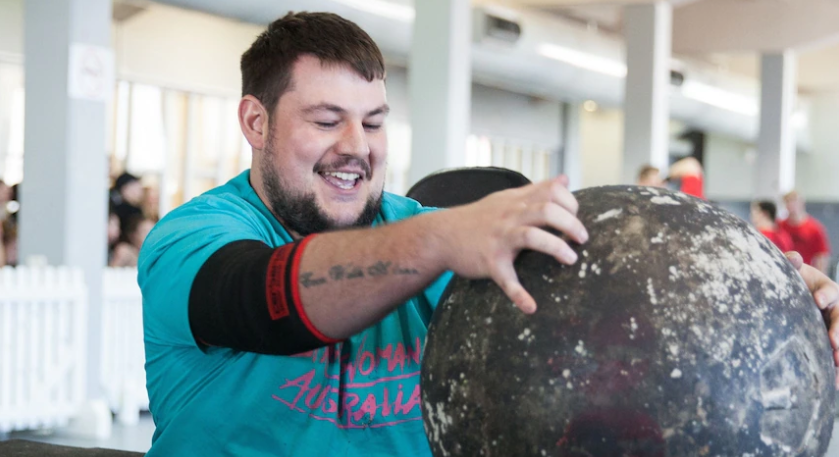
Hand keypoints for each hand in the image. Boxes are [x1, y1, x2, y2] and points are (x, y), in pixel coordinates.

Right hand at [439, 175, 586, 313]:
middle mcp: (510, 216)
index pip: (552, 192)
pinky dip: (519, 294)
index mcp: (517, 201)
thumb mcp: (507, 198)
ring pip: (532, 236)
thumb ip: (536, 190)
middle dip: (571, 224)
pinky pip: (506, 278)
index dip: (570, 203)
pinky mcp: (490, 261)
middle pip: (547, 210)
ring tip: (570, 259)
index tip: (575, 218)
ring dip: (556, 248)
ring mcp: (500, 238)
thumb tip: (564, 179)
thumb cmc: (479, 218)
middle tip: (582, 239)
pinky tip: (530, 307)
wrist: (442, 235)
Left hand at [786, 251, 838, 388]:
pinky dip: (837, 370)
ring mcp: (834, 327)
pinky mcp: (831, 343)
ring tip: (837, 365)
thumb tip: (793, 257)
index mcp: (827, 291)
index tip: (818, 300)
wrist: (791, 298)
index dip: (825, 296)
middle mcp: (836, 309)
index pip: (831, 292)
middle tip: (834, 343)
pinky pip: (837, 356)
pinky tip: (836, 384)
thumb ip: (792, 265)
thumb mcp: (792, 273)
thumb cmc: (792, 283)